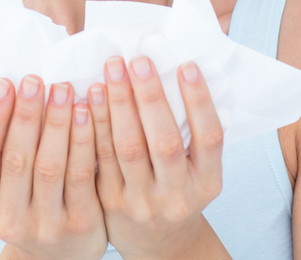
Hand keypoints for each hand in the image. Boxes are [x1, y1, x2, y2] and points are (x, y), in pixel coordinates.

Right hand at [0, 75, 108, 259]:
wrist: (60, 259)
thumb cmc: (32, 205)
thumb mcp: (7, 188)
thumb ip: (7, 149)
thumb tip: (15, 88)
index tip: (5, 82)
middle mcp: (9, 218)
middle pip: (16, 158)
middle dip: (26, 114)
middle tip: (36, 79)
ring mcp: (45, 225)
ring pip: (49, 166)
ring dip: (57, 123)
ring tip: (63, 89)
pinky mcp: (79, 225)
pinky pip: (81, 176)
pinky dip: (83, 141)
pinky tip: (87, 113)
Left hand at [88, 56, 223, 258]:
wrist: (160, 244)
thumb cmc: (179, 191)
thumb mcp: (199, 171)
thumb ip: (191, 133)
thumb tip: (175, 72)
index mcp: (207, 182)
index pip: (209, 139)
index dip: (199, 102)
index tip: (187, 66)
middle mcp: (177, 195)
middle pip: (165, 143)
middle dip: (151, 97)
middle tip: (139, 60)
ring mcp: (142, 202)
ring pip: (129, 149)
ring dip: (119, 105)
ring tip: (112, 70)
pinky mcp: (111, 203)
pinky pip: (101, 158)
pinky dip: (95, 124)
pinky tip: (91, 96)